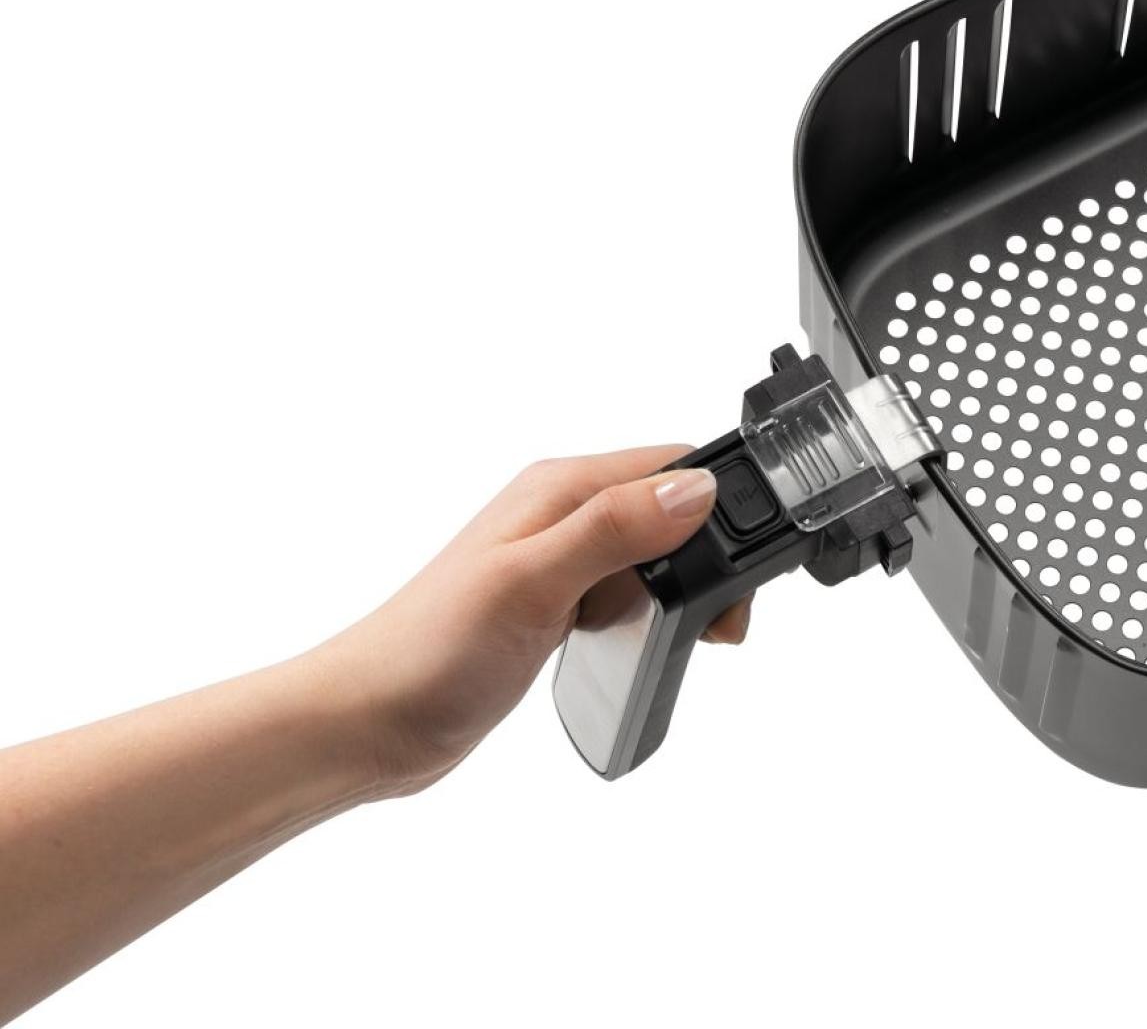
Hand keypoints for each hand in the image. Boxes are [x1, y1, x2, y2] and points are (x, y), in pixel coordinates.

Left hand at [311, 446, 748, 797]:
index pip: (671, 464)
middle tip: (715, 620)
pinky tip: (636, 644)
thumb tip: (695, 488)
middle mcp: (562, 514)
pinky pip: (628, 593)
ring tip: (685, 636)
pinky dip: (649, 616)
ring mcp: (559, 561)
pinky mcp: (555, 605)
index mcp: (559, 489)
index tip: (738, 566)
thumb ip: (614, 530)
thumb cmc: (428, 651)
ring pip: (656, 554)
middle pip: (673, 509)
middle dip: (710, 557)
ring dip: (682, 590)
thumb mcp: (533, 583)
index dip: (719, 508)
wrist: (368, 721)